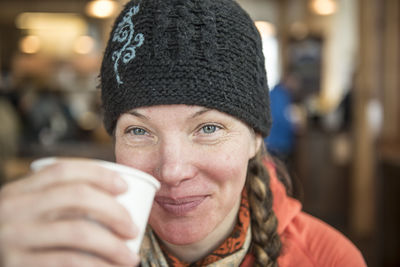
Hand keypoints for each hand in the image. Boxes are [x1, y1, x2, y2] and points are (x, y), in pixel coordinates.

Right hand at [0, 159, 139, 266]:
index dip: (99, 174)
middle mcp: (14, 209)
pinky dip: (98, 266)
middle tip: (133, 228)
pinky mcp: (17, 265)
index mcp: (20, 190)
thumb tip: (115, 196)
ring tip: (130, 257)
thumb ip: (56, 201)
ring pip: (79, 231)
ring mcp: (15, 237)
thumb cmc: (22, 238)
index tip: (125, 186)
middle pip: (77, 196)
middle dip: (115, 211)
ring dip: (114, 246)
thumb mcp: (29, 212)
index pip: (63, 170)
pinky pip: (69, 261)